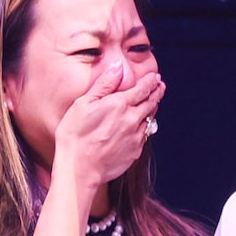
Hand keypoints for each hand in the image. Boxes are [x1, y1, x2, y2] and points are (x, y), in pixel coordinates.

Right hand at [48, 57, 163, 201]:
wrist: (79, 168)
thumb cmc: (75, 136)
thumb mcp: (83, 103)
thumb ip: (104, 84)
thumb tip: (117, 67)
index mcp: (119, 104)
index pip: (143, 89)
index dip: (151, 81)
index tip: (155, 77)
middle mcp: (132, 119)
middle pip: (151, 102)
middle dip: (157, 92)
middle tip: (160, 86)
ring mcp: (135, 137)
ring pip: (150, 119)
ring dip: (153, 109)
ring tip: (153, 102)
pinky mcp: (135, 152)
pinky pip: (145, 135)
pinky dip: (145, 127)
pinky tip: (142, 126)